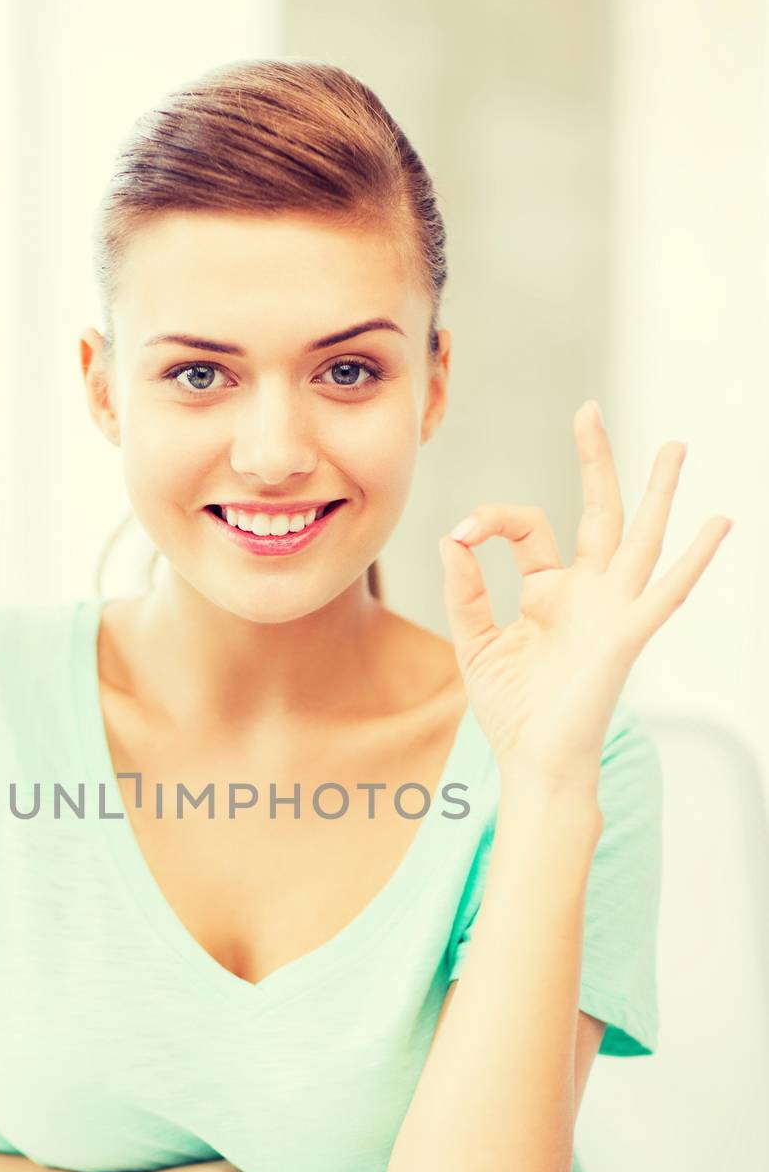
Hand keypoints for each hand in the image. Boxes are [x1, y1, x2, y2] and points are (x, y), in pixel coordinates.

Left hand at [439, 401, 732, 784]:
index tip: (461, 533)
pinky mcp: (626, 635)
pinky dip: (694, 559)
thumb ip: (465, 591)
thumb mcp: (475, 642)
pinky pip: (666, 592)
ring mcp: (611, 611)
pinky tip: (718, 524)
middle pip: (599, 512)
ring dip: (657, 493)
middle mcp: (586, 593)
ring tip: (674, 447)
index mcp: (549, 591)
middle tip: (590, 410)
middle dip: (596, 462)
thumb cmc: (511, 710)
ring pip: (640, 538)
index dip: (492, 520)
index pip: (528, 528)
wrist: (533, 760)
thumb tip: (453, 539)